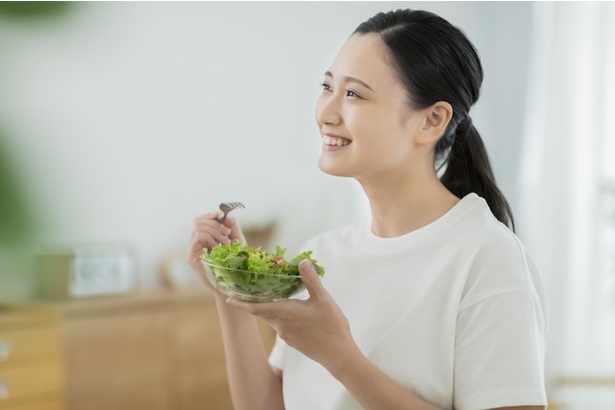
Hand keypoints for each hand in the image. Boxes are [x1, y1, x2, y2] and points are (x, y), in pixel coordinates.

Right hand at [187, 212, 246, 291]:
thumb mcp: (237, 241)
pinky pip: (198, 237)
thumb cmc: (236, 264)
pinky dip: (210, 238)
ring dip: (215, 232)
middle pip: (198, 221)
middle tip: (227, 234)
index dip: (210, 215)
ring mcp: (191, 251)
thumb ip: (232, 227)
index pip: (200, 220)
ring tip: (225, 244)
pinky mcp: (191, 257)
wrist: (234, 285)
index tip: (222, 216)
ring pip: (199, 227)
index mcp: (203, 239)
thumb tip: (224, 215)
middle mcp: (194, 244)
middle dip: (215, 224)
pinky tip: (218, 247)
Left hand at [227, 259, 356, 373]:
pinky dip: (280, 317)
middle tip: (248, 292)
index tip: (227, 299)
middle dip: (253, 303)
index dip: (241, 304)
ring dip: (268, 309)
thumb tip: (302, 261)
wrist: (338, 355)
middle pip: (262, 312)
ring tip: (271, 297)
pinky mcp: (293, 342)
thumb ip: (310, 280)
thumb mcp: (323, 299)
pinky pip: (281, 326)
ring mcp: (286, 335)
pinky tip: (291, 312)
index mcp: (284, 312)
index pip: (255, 308)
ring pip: (272, 319)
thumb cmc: (331, 327)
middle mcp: (281, 325)